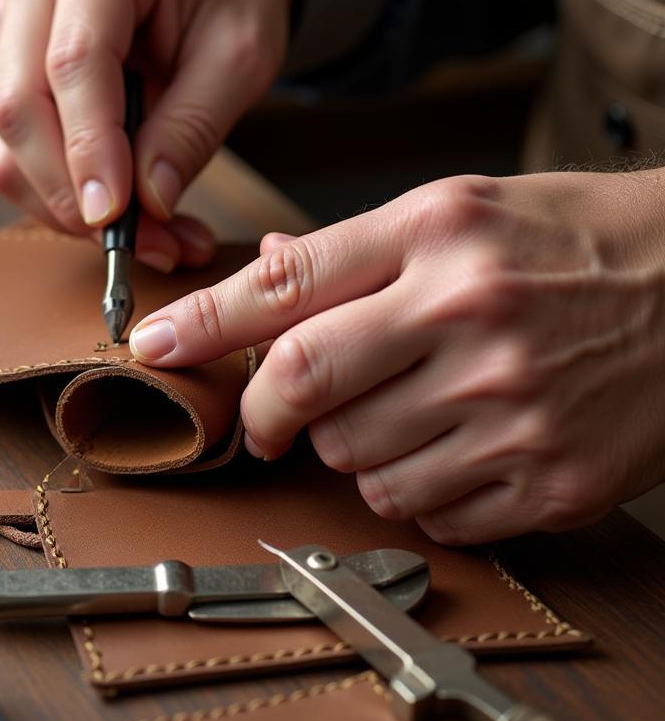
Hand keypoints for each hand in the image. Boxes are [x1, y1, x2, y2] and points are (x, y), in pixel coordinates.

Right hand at [0, 0, 297, 270]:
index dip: (88, 150)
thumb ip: (193, 127)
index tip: (115, 219)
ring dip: (68, 209)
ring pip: (4, 143)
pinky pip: (12, 152)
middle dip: (72, 194)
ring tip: (153, 240)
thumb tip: (147, 204)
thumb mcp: (243, 57)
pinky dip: (61, 199)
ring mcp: (11, 23)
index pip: (73, 64)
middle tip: (144, 247)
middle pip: (18, 107)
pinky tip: (124, 217)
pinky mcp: (7, 66)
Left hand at [128, 170, 664, 542]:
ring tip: (404, 409)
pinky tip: (452, 444)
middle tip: (270, 414)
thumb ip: (354, 249)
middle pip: (302, 383)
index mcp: (437, 234)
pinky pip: (425, 509)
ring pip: (357, 460)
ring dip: (350, 447)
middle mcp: (468, 315)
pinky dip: (412, 486)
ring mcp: (512, 405)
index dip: (202, 322)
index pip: (285, 288)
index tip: (153, 344)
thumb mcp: (460, 210)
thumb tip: (264, 268)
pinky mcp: (549, 479)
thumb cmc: (568, 240)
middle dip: (265, 408)